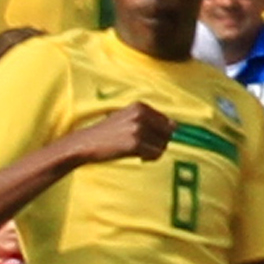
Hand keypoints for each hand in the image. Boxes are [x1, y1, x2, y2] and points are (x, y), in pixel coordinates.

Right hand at [56, 98, 173, 166]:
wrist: (86, 143)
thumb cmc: (108, 133)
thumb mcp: (127, 117)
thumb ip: (150, 119)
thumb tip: (176, 127)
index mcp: (140, 106)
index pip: (168, 122)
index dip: (161, 134)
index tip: (149, 138)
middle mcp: (141, 115)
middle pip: (168, 134)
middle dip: (159, 143)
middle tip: (143, 146)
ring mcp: (138, 129)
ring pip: (162, 145)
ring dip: (153, 151)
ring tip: (137, 151)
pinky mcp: (135, 144)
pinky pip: (155, 154)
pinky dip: (149, 158)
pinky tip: (137, 156)